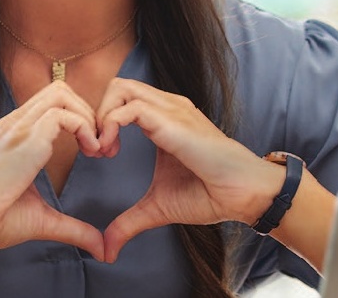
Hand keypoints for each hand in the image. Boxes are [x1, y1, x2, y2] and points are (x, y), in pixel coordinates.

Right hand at [0, 80, 106, 260]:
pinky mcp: (25, 140)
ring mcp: (18, 128)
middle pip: (60, 90)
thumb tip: (101, 249)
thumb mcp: (41, 219)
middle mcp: (15, 124)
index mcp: (15, 134)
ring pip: (62, 93)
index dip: (79, 119)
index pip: (52, 103)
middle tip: (100, 147)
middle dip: (88, 111)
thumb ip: (73, 228)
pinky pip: (62, 114)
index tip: (93, 150)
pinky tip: (89, 152)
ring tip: (96, 149)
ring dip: (88, 117)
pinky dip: (84, 128)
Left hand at [96, 78, 282, 262]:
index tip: (99, 154)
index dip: (101, 121)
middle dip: (95, 113)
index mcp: (162, 118)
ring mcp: (170, 110)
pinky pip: (129, 108)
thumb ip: (128, 223)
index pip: (120, 98)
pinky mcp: (172, 121)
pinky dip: (109, 125)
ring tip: (103, 150)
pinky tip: (111, 152)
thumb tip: (106, 250)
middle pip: (116, 86)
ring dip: (100, 117)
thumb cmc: (208, 194)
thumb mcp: (157, 208)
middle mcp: (165, 107)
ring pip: (119, 88)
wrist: (242, 195)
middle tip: (96, 149)